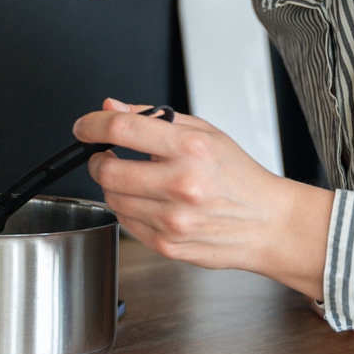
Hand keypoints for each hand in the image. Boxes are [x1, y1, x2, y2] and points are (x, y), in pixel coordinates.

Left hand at [73, 98, 333, 298]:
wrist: (268, 223)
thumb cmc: (238, 177)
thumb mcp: (204, 132)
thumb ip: (153, 117)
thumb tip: (112, 107)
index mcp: (190, 149)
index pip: (122, 129)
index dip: (93, 125)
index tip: (85, 127)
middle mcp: (181, 185)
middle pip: (108, 171)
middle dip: (99, 160)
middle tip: (106, 156)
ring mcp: (173, 220)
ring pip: (113, 199)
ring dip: (114, 187)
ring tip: (138, 180)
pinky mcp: (168, 245)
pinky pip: (126, 223)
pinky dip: (129, 210)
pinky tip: (151, 203)